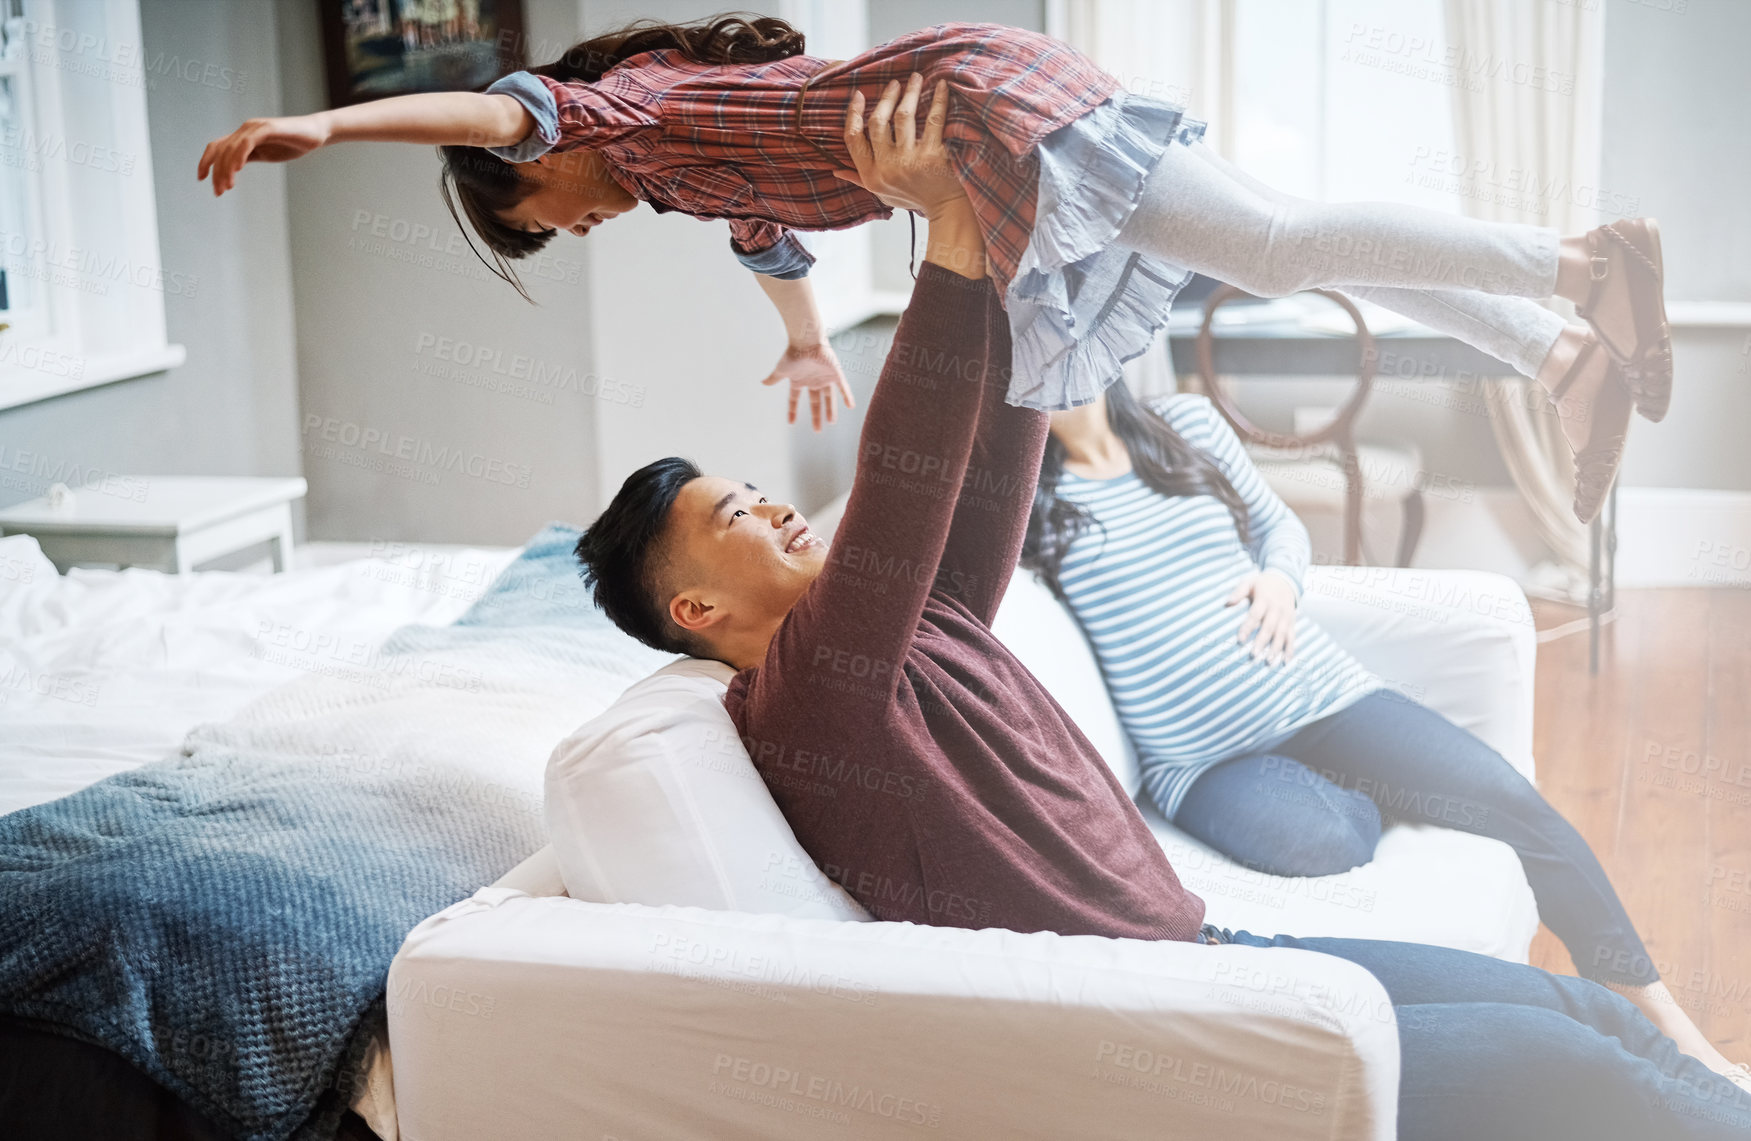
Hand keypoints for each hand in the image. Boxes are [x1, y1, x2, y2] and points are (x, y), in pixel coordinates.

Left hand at [198, 115, 330, 195]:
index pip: (217, 147)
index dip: (206, 162)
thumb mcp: (266, 153)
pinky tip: (237, 170)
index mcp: (243, 135)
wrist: (316, 133)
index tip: (202, 179)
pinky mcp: (267, 129)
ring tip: (227, 187)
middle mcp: (245, 129)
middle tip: (219, 192)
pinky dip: (238, 156)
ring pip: (231, 148)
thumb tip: (233, 168)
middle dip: (216, 172)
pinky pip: (246, 143)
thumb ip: (249, 157)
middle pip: (220, 150)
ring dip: (226, 169)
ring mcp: (255, 127)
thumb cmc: (293, 143)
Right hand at [761, 341, 852, 431]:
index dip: (793, 410)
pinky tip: (851, 405)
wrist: (806, 341)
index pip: (794, 399)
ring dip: (830, 410)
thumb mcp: (781, 370)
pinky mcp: (835, 373)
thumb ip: (773, 378)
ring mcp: (824, 378)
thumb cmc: (793, 353)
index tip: (791, 423)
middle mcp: (812, 380)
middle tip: (817, 430)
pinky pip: (843, 387)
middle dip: (816, 415)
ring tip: (831, 422)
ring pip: (829, 397)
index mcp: (799, 380)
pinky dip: (847, 396)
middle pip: (815, 402)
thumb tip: (763, 382)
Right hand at [834, 74, 963, 217]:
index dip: (854, 114)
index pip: (853, 139)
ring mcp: (909, 161)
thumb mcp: (882, 194)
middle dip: (885, 98)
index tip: (859, 96)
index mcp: (871, 176)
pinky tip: (942, 86)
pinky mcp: (932, 156)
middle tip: (894, 83)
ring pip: (903, 116)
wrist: (945, 210)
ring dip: (909, 93)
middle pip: (878, 122)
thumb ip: (860, 179)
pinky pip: (934, 120)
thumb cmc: (913, 198)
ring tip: (915, 79)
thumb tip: (836, 171)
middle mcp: (887, 169)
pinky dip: (939, 100)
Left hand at [1227, 569, 1298, 665]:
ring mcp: (1286, 616)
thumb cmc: (1262, 584)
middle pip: (1269, 627)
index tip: (1240, 640)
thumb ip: (1238, 592)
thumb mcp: (1249, 582)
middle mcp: (1277, 609)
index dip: (1248, 627)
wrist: (1285, 580)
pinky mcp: (1292, 622)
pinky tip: (1285, 661)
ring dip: (1276, 648)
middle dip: (1262, 641)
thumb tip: (1227, 603)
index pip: (1255, 615)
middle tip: (1253, 655)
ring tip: (1268, 661)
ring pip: (1282, 634)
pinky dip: (1290, 649)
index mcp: (1265, 599)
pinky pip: (1292, 636)